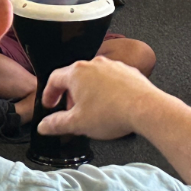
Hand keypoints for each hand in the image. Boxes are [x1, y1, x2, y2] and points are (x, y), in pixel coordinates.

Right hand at [36, 56, 162, 139]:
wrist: (146, 109)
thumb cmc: (112, 113)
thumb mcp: (77, 124)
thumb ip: (56, 124)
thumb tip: (44, 126)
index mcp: (76, 73)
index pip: (54, 79)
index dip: (49, 94)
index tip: (50, 104)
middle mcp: (94, 64)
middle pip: (74, 77)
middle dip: (70, 95)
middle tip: (71, 111)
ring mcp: (112, 66)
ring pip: (94, 77)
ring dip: (89, 92)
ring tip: (93, 110)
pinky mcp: (128, 71)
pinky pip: (112, 79)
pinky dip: (107, 90)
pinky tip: (111, 105)